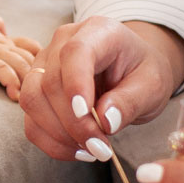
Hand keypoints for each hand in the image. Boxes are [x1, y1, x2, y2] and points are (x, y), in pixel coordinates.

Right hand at [0, 10, 38, 97]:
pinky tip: (15, 95)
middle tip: (42, 94)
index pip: (31, 47)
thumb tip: (2, 25)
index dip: (40, 60)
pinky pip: (2, 69)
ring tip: (33, 99)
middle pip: (31, 57)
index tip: (41, 77)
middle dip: (39, 75)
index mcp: (1, 39)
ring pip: (21, 64)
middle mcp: (0, 45)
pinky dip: (12, 81)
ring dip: (29, 82)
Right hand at [20, 16, 183, 161]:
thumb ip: (131, 101)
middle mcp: (63, 42)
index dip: (75, 83)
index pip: (75, 52)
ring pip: (32, 100)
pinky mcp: (36, 89)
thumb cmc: (142, 72)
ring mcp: (44, 64)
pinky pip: (31, 120)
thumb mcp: (152, 86)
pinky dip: (51, 142)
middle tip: (102, 148)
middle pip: (50, 82)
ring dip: (58, 134)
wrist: (132, 70)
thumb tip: (105, 120)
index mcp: (98, 31)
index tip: (85, 114)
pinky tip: (77, 150)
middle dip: (73, 123)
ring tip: (91, 150)